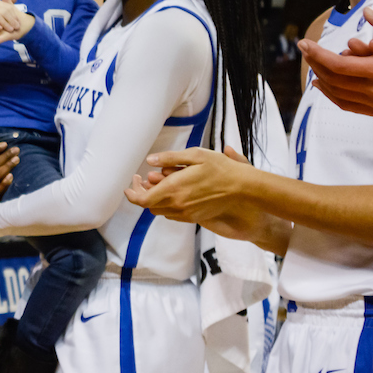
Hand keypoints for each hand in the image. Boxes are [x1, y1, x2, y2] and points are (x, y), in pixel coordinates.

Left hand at [123, 146, 264, 241]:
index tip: (129, 184)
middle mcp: (178, 205)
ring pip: (160, 211)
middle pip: (149, 206)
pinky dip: (167, 204)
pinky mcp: (194, 217)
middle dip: (142, 194)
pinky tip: (173, 191)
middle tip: (142, 180)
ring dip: (155, 199)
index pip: (143, 200)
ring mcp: (186, 214)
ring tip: (157, 184)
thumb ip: (169, 158)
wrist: (243, 188)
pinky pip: (173, 214)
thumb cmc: (220, 168)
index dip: (132, 194)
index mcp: (174, 190)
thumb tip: (150, 161)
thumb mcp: (195, 155)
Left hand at [299, 8, 372, 141]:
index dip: (317, 55)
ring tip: (312, 63)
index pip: (339, 65)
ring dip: (321, 78)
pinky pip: (347, 105)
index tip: (304, 43)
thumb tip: (366, 12)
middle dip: (315, 63)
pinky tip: (324, 85)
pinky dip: (331, 95)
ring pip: (337, 94)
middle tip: (305, 50)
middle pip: (333, 79)